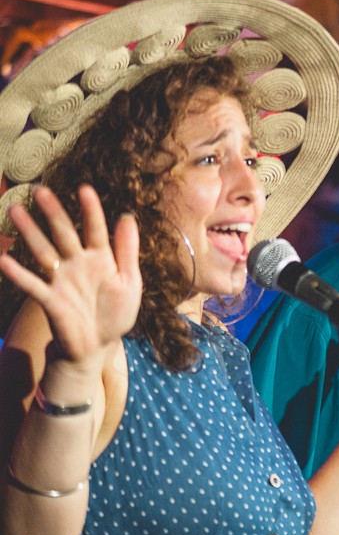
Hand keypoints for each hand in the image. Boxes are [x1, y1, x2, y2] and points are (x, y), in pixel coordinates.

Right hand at [0, 185, 141, 366]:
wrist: (99, 345)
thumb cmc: (116, 312)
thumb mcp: (129, 282)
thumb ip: (127, 251)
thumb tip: (127, 217)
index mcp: (100, 258)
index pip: (95, 229)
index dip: (90, 210)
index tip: (85, 188)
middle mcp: (77, 264)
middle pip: (63, 234)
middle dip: (53, 212)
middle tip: (40, 190)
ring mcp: (61, 280)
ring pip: (43, 251)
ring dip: (29, 232)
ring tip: (14, 210)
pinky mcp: (50, 300)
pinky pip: (32, 284)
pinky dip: (18, 273)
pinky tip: (4, 259)